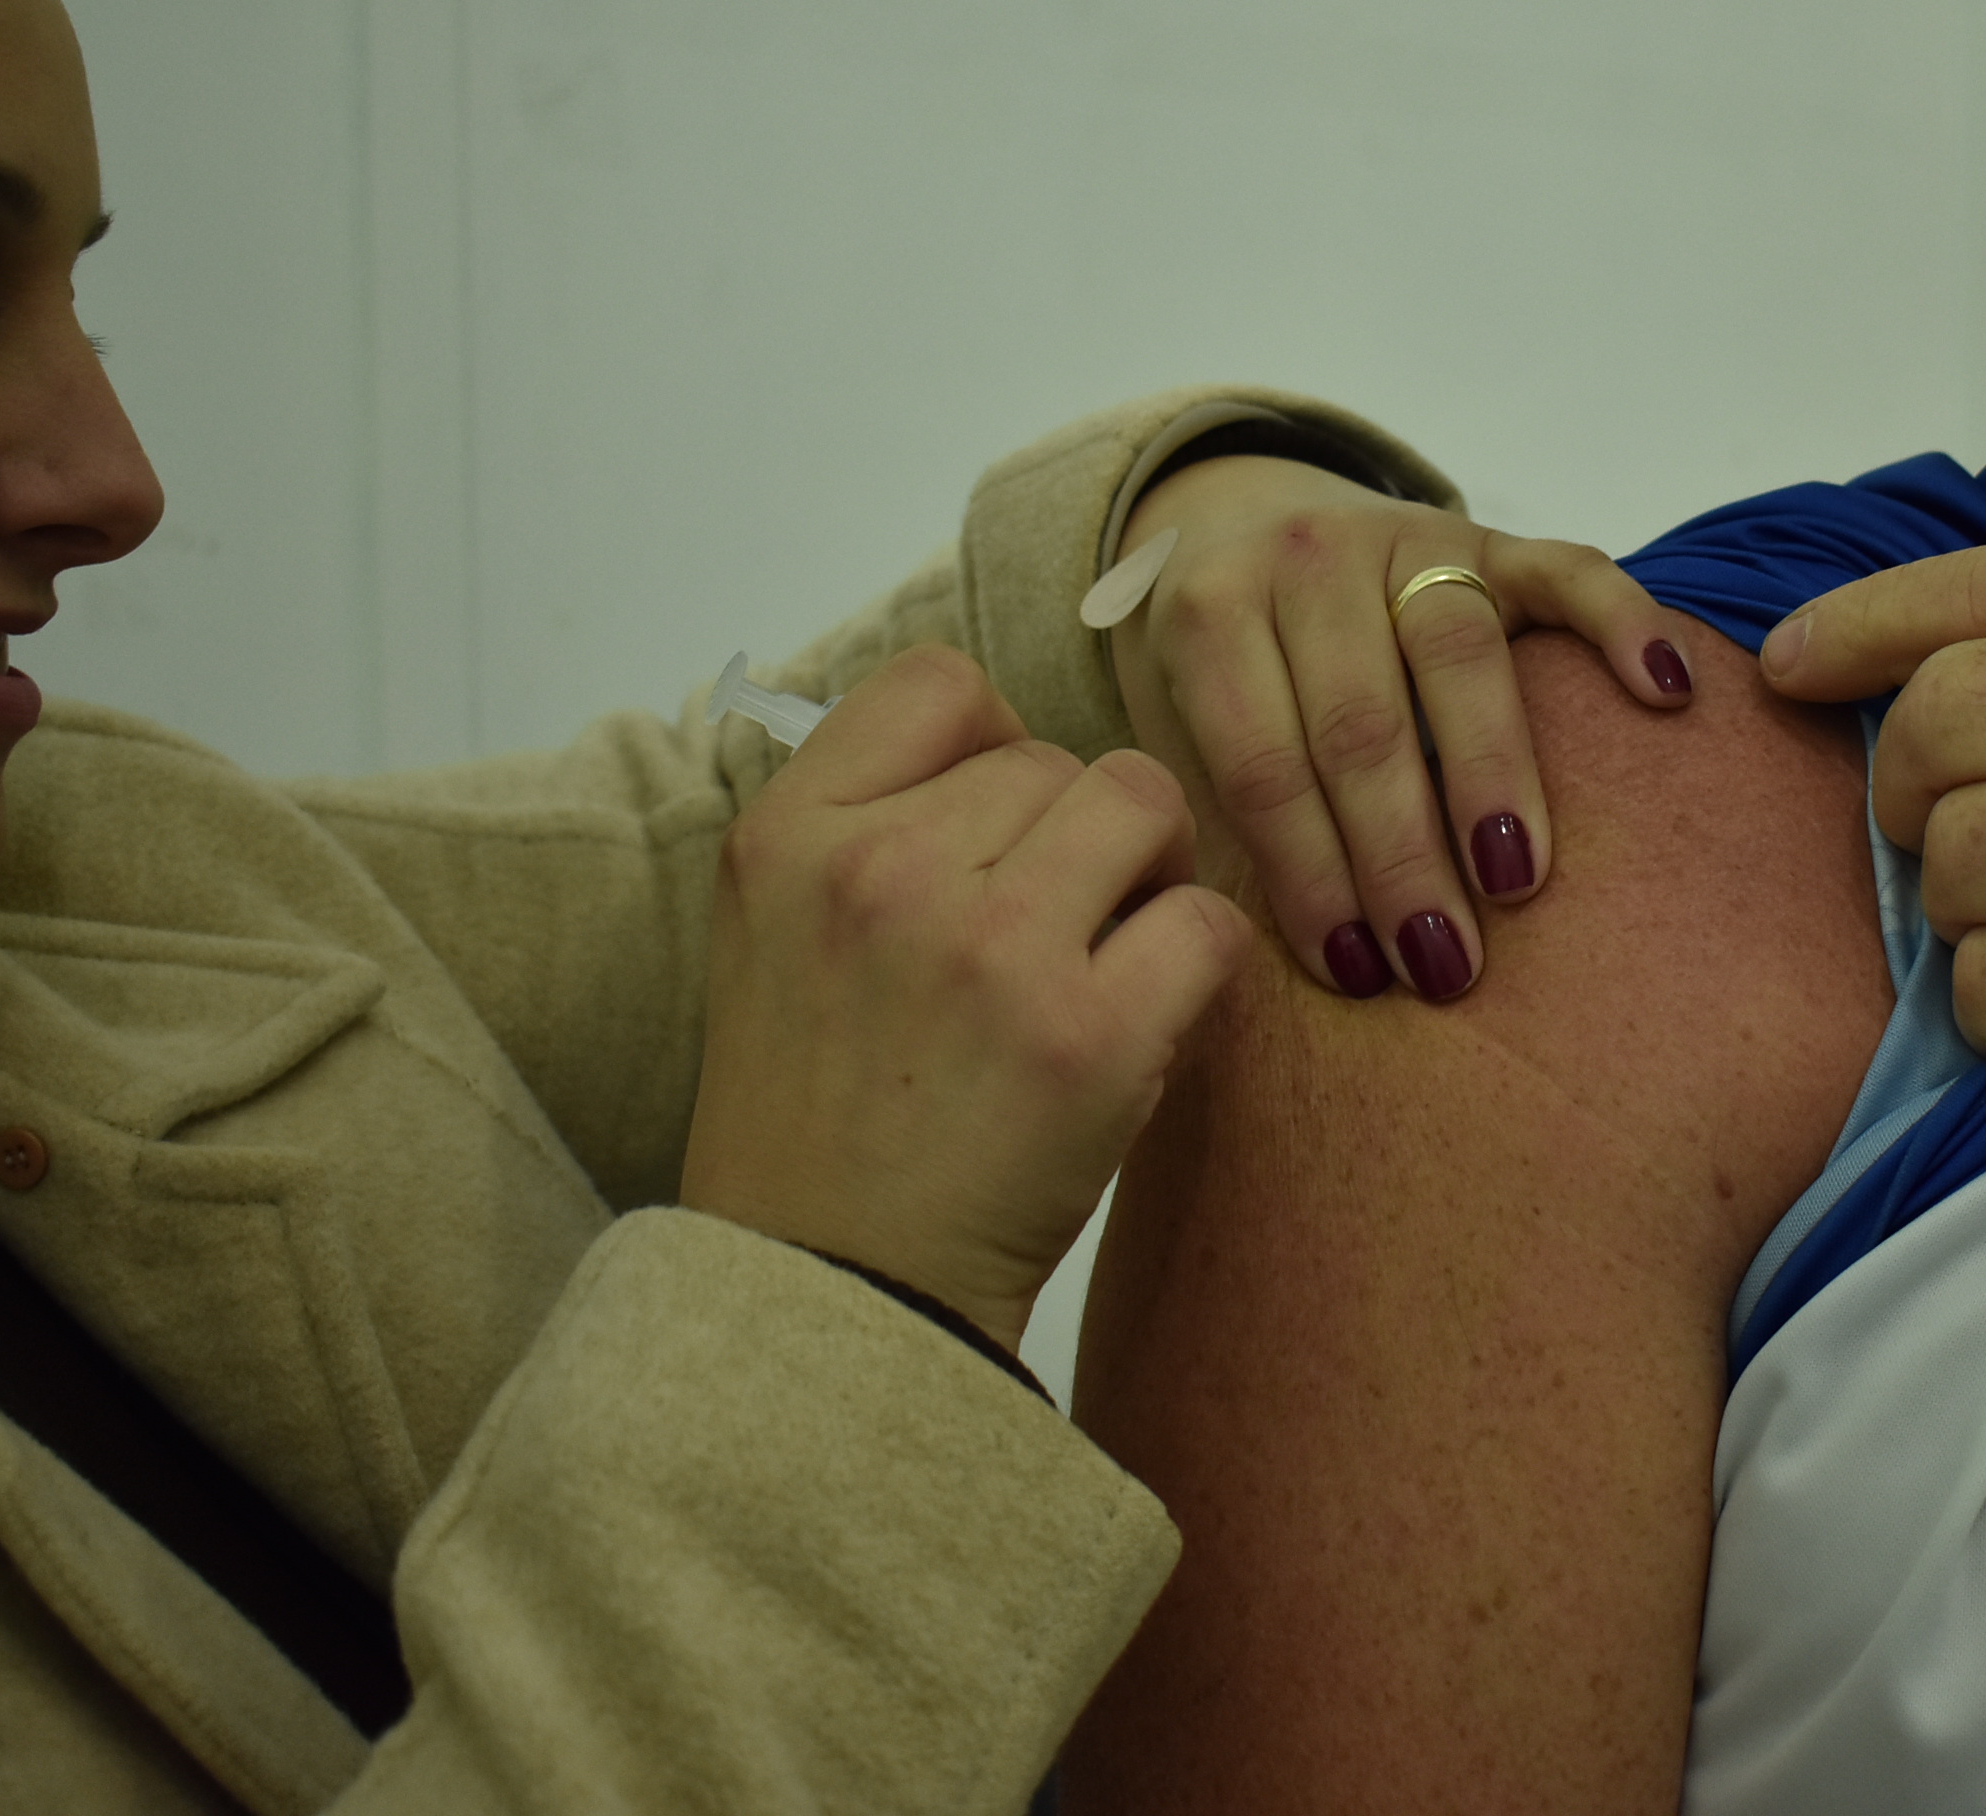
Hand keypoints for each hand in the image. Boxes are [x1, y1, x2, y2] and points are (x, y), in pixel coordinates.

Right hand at [679, 645, 1249, 1347]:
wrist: (832, 1301)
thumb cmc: (822, 1122)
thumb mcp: (781, 940)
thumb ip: (871, 824)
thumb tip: (1018, 747)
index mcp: (789, 838)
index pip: (940, 685)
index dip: (997, 742)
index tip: (997, 825)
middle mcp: (881, 874)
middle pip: (1058, 759)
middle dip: (1077, 837)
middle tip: (1053, 936)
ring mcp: (988, 949)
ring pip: (1145, 807)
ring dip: (1150, 877)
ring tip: (1107, 959)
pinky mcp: (1088, 1035)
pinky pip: (1205, 923)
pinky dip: (1195, 965)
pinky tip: (1140, 1023)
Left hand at [1114, 454, 1694, 1001]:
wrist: (1242, 526)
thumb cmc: (1227, 668)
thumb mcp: (1186, 723)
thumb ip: (1229, 806)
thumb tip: (1319, 953)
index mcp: (1210, 614)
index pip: (1264, 764)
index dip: (1309, 875)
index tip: (1357, 970)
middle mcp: (1305, 559)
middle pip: (1361, 722)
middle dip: (1403, 857)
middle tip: (1444, 962)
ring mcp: (1408, 537)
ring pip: (1456, 654)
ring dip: (1493, 778)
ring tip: (1517, 883)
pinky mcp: (1492, 532)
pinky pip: (1568, 569)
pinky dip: (1621, 626)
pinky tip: (1662, 695)